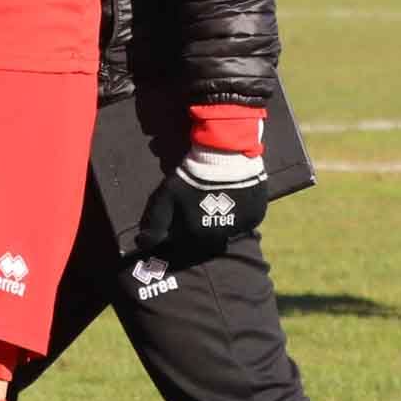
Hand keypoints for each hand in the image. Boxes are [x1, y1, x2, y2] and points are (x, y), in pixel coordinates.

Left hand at [131, 145, 270, 258]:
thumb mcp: (167, 196)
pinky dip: (239, 215)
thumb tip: (143, 245)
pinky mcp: (256, 217)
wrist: (224, 155)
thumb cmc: (191, 176)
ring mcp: (241, 228)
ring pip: (228, 232)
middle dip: (202, 228)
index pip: (187, 245)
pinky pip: (246, 222)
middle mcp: (220, 238)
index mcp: (197, 236)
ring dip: (222, 223)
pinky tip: (234, 201)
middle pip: (209, 240)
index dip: (183, 232)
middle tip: (201, 207)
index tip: (184, 217)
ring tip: (217, 202)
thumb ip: (156, 223)